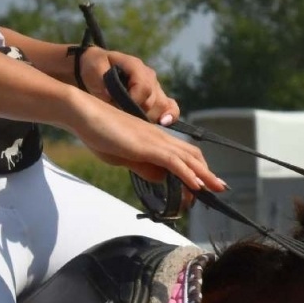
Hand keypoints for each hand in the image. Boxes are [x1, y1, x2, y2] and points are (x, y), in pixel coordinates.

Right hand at [68, 95, 225, 191]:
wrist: (85, 112)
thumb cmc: (99, 132)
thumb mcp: (123, 157)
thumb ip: (143, 166)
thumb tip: (162, 179)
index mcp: (156, 139)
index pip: (184, 155)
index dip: (197, 170)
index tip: (204, 186)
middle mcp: (160, 137)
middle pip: (192, 156)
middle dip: (207, 174)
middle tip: (218, 190)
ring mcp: (155, 140)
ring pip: (188, 159)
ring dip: (204, 176)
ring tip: (216, 190)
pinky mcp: (147, 146)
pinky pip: (173, 162)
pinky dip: (188, 174)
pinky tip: (197, 185)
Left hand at [81, 47, 180, 125]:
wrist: (98, 69)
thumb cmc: (94, 67)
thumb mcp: (93, 69)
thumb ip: (101, 80)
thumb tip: (110, 95)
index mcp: (135, 66)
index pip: (143, 87)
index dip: (134, 101)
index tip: (119, 110)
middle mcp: (149, 76)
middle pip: (154, 100)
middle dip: (139, 112)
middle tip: (122, 118)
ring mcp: (155, 86)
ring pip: (163, 105)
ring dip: (151, 117)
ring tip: (137, 125)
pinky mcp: (157, 97)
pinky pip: (170, 106)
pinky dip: (170, 115)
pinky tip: (164, 123)